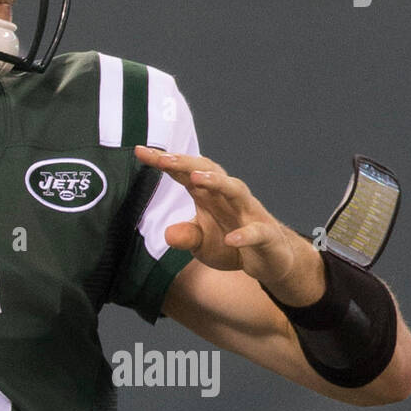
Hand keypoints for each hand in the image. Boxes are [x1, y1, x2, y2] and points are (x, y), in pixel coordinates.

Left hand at [134, 145, 323, 305]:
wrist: (271, 259)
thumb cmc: (231, 244)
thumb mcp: (202, 244)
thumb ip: (187, 236)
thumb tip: (167, 234)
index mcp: (210, 196)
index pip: (185, 173)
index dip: (164, 162)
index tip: (139, 151)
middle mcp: (229, 198)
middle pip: (209, 172)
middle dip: (186, 164)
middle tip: (163, 159)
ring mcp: (249, 214)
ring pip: (235, 190)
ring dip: (216, 182)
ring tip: (196, 179)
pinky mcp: (266, 236)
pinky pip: (256, 232)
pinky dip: (245, 235)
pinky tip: (232, 239)